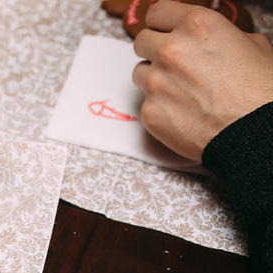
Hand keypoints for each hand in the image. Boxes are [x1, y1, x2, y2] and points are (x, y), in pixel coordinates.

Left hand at [133, 0, 272, 160]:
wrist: (254, 133)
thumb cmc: (259, 91)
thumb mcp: (252, 45)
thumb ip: (220, 36)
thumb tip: (208, 40)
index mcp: (197, 25)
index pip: (157, 12)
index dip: (161, 22)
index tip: (163, 30)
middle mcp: (171, 50)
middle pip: (142, 42)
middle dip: (154, 50)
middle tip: (172, 64)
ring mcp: (157, 82)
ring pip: (140, 73)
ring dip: (155, 78)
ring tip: (181, 91)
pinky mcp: (150, 112)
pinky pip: (146, 103)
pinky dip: (160, 106)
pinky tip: (183, 112)